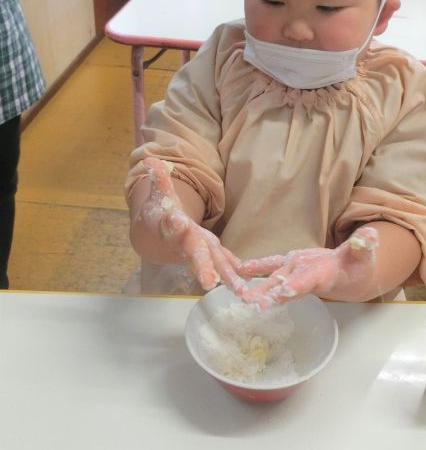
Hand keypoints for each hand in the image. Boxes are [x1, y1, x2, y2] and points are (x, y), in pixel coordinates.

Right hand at [138, 157, 245, 294]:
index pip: (174, 225)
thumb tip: (151, 159)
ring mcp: (201, 252)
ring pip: (214, 266)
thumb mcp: (160, 195)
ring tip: (239, 290)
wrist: (158, 238)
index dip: (175, 224)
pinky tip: (249, 286)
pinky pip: (226, 265)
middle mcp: (188, 243)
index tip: (177, 222)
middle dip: (202, 267)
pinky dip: (237, 275)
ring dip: (227, 278)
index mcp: (174, 226)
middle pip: (195, 255)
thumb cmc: (162, 213)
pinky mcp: (212, 255)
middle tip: (207, 281)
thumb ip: (159, 178)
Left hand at [239, 227, 378, 307]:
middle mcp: (305, 277)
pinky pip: (270, 267)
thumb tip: (369, 236)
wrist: (351, 276)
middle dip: (270, 296)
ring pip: (273, 281)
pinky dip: (254, 269)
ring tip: (238, 295)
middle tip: (253, 304)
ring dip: (256, 289)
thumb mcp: (365, 254)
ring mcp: (295, 273)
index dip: (298, 287)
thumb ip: (364, 245)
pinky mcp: (289, 265)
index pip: (310, 281)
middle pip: (285, 288)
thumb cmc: (359, 265)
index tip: (284, 293)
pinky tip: (238, 270)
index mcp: (324, 275)